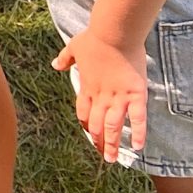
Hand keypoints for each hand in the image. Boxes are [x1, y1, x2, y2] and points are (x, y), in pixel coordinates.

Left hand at [54, 27, 147, 161]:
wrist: (113, 33)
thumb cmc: (94, 38)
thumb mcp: (74, 48)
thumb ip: (65, 58)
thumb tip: (54, 64)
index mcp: (87, 87)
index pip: (83, 113)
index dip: (86, 126)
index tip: (90, 136)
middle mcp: (101, 96)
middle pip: (97, 124)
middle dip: (100, 142)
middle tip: (104, 156)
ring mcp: (119, 97)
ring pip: (114, 126)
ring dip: (113, 144)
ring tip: (113, 160)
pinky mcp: (136, 94)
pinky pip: (137, 118)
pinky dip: (138, 133)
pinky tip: (138, 147)